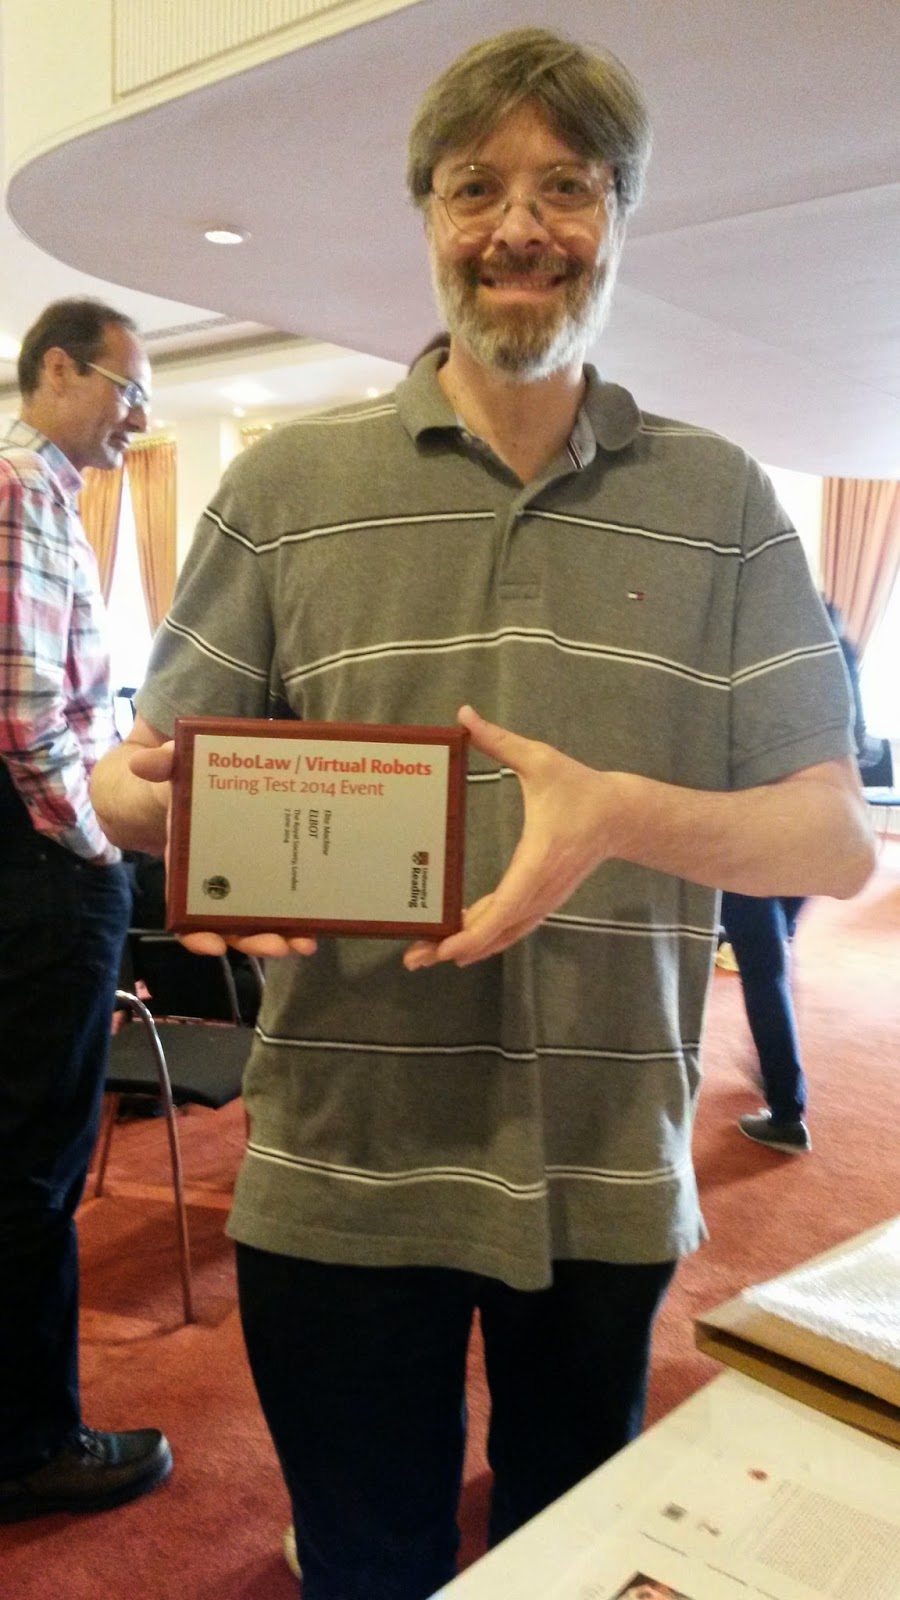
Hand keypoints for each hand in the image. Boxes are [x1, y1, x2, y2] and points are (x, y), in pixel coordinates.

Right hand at [128, 741, 317, 960]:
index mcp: (186, 867)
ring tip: (304, 944)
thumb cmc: (190, 783)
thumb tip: (142, 764)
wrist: (211, 783)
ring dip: (280, 938)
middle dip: (253, 940)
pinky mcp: (272, 877)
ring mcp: (246, 884)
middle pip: (230, 924)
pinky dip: (296, 922)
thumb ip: (164, 765)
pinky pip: (281, 908)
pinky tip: (317, 928)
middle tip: (277, 945)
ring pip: (258, 923)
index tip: (214, 946)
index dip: (196, 935)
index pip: (186, 912)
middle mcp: (216, 884)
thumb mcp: (177, 770)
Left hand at [404, 705, 616, 969]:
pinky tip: (456, 943)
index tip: (444, 947)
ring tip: (424, 956)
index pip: (503, 909)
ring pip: (501, 936)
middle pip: (493, 933)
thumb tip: (464, 714)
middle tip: (412, 958)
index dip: (472, 933)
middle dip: (452, 948)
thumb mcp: (540, 760)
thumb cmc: (581, 788)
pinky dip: (483, 939)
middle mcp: (538, 890)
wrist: (622, 816)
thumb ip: (500, 741)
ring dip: (465, 948)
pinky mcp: (541, 900)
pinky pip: (509, 927)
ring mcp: (542, 900)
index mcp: (536, 862)